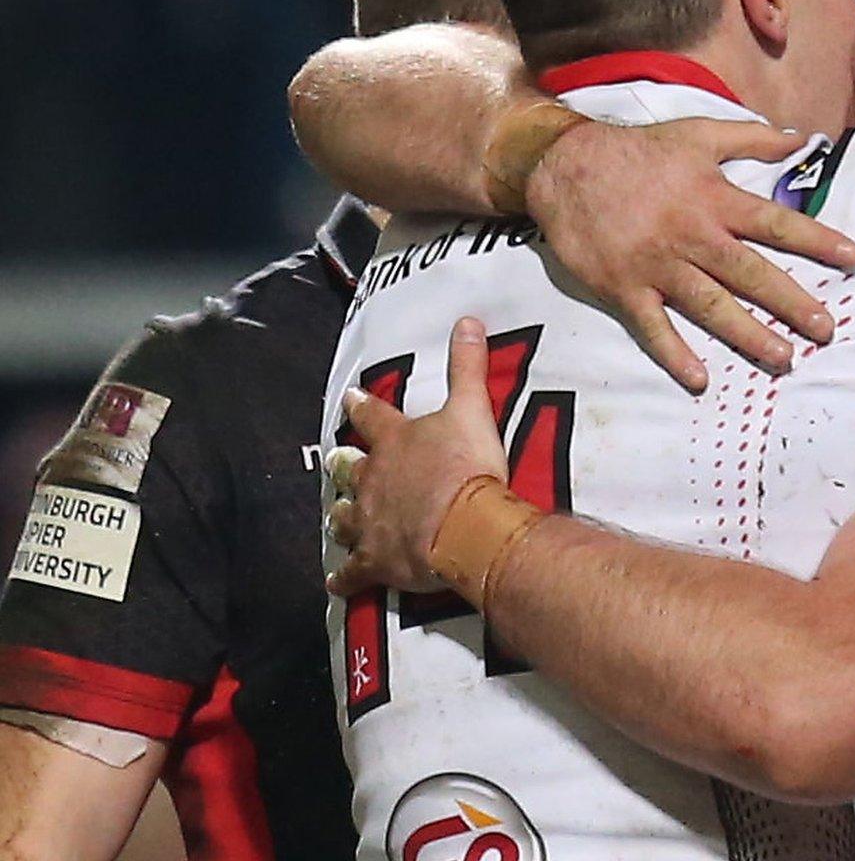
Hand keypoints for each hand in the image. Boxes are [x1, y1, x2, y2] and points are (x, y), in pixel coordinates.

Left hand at [327, 317, 509, 596]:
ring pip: (344, 518)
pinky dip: (344, 578)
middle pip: (348, 469)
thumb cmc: (468, 466)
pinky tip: (335, 583)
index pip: (372, 416)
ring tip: (336, 517)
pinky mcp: (375, 561)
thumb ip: (467, 366)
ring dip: (341, 517)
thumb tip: (466, 319)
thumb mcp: (472, 408)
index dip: (361, 407)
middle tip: (336, 461)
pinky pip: (353, 573)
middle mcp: (372, 480)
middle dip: (342, 464)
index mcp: (395, 442)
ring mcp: (369, 522)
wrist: (464, 524)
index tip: (350, 398)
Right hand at [526, 118, 854, 392]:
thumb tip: (801, 139)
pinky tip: (699, 378)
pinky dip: (674, 353)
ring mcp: (657, 265)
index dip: (815, 239)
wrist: (564, 165)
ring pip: (710, 305)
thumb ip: (752, 139)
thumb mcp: (697, 134)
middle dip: (791, 302)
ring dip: (747, 334)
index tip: (852, 258)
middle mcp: (691, 235)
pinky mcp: (624, 288)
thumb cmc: (636, 150)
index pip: (775, 223)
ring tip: (783, 358)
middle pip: (751, 273)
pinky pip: (653, 327)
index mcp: (714, 199)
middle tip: (826, 329)